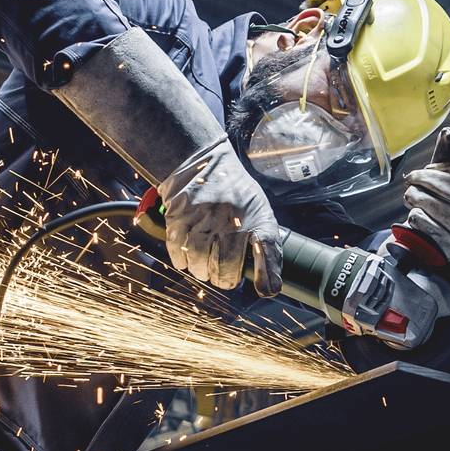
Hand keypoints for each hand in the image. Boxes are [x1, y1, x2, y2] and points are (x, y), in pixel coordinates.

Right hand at [160, 138, 284, 294]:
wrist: (205, 161)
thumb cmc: (235, 193)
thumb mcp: (259, 212)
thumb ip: (267, 247)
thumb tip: (272, 287)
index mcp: (253, 216)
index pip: (266, 247)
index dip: (266, 272)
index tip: (266, 289)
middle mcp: (229, 217)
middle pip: (225, 264)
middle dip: (223, 279)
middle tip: (221, 278)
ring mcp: (202, 216)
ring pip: (199, 261)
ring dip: (201, 271)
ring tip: (204, 269)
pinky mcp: (179, 215)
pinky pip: (177, 248)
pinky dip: (181, 260)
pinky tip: (186, 260)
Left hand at [403, 151, 449, 264]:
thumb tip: (448, 134)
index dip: (446, 167)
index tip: (429, 167)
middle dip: (431, 182)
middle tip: (412, 178)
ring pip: (448, 214)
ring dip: (422, 201)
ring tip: (410, 194)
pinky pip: (437, 233)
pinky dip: (421, 221)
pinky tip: (414, 212)